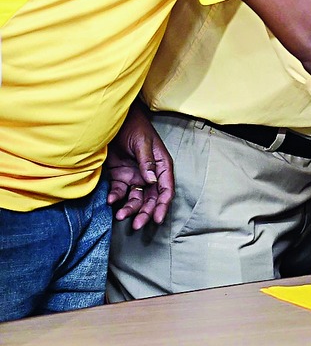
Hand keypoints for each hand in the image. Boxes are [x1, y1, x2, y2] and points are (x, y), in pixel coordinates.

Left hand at [104, 102, 173, 229]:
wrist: (111, 120)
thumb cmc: (134, 127)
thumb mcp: (142, 142)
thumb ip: (147, 162)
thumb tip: (152, 181)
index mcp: (161, 165)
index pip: (165, 189)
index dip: (162, 205)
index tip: (157, 218)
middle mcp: (149, 174)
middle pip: (150, 198)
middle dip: (145, 212)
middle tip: (137, 225)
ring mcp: (134, 176)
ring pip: (135, 198)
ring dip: (129, 209)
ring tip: (120, 216)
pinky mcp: (119, 176)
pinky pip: (118, 192)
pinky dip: (115, 198)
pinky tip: (110, 201)